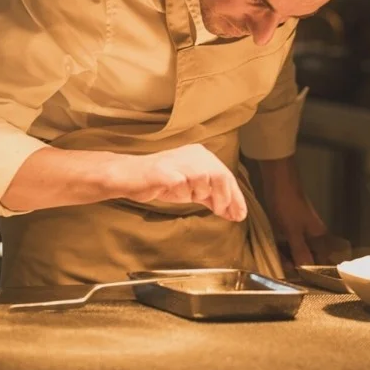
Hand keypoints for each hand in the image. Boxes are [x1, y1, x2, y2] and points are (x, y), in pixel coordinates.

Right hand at [112, 144, 247, 221]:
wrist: (130, 176)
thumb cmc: (162, 182)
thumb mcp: (191, 189)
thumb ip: (211, 196)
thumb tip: (233, 212)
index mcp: (201, 155)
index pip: (226, 175)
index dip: (235, 196)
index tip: (240, 214)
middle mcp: (193, 154)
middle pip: (220, 175)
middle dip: (225, 198)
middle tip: (221, 212)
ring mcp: (178, 161)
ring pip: (203, 179)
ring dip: (200, 194)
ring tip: (188, 197)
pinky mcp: (164, 171)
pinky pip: (182, 185)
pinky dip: (182, 193)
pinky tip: (175, 193)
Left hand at [259, 157, 349, 267]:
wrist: (279, 180)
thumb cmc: (288, 205)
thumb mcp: (293, 231)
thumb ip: (300, 251)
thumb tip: (306, 271)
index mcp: (319, 236)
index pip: (321, 261)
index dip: (311, 272)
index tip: (300, 281)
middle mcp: (313, 234)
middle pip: (309, 255)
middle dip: (297, 265)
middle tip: (284, 272)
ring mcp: (301, 228)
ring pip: (297, 249)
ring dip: (289, 257)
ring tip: (277, 264)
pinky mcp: (290, 224)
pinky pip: (289, 241)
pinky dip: (283, 248)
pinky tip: (275, 252)